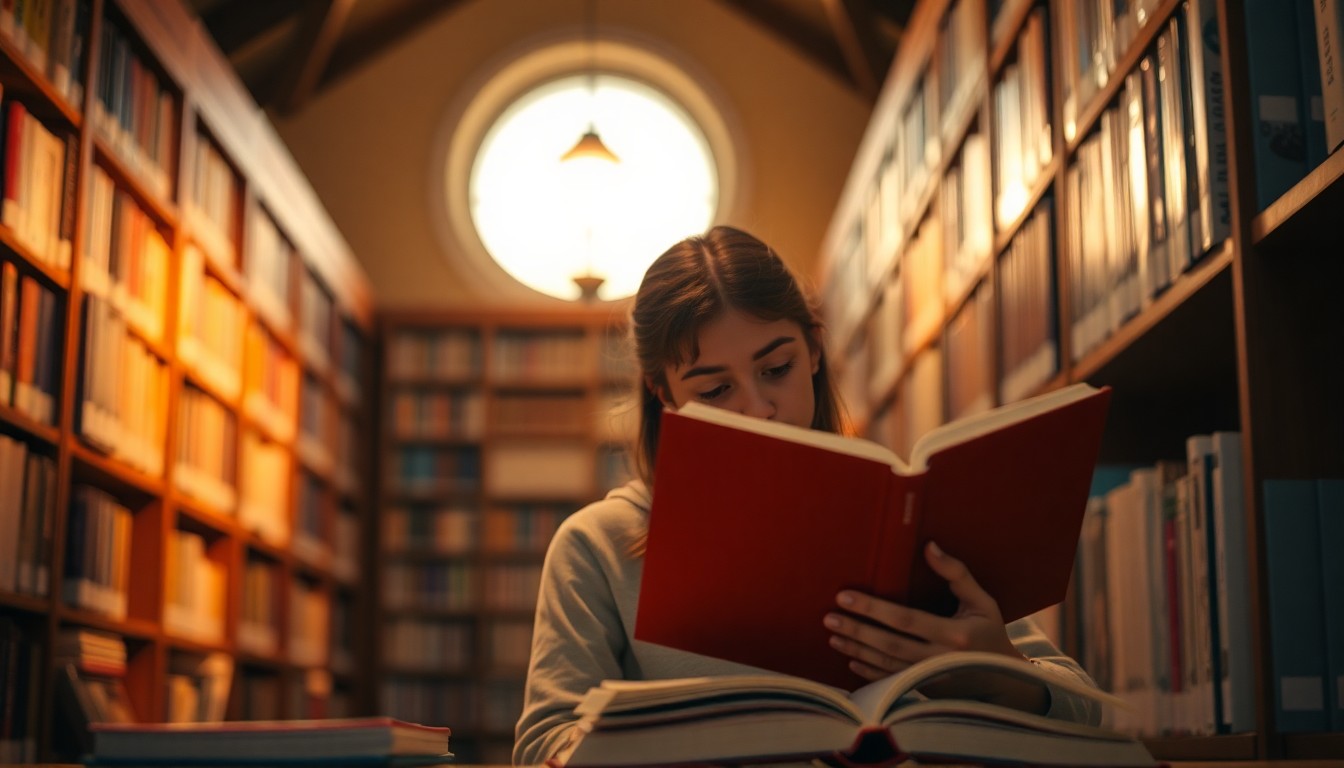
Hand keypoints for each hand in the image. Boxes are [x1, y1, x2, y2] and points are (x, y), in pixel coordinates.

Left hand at [823, 540, 1047, 712]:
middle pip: (889, 644)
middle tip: (829, 616)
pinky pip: (890, 680)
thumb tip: (929, 546)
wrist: (1003, 680)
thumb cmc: (990, 632)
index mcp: (954, 634)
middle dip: (857, 630)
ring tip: (832, 634)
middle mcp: (939, 658)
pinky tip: (850, 660)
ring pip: (885, 664)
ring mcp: (929, 677)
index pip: (905, 619)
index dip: (873, 609)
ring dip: (856, 649)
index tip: (846, 597)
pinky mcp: (923, 688)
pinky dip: (868, 672)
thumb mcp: (982, 601)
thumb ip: (956, 574)